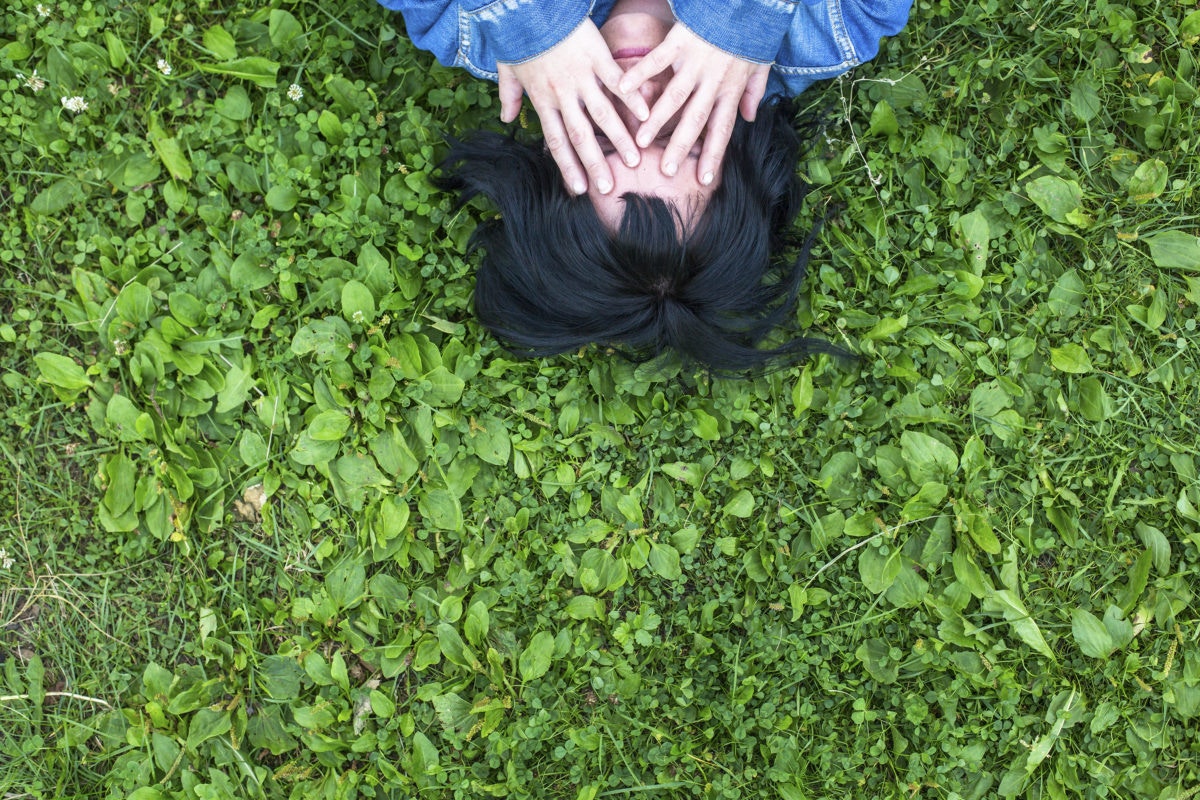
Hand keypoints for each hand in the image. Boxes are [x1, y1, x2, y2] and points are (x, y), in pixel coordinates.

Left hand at [497, 21, 649, 194]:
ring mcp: (581, 77)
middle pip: (581, 135)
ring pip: (602, 113)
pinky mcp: (596, 57)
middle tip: (609, 187)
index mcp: (543, 100)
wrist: (529, 7)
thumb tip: (505, 117)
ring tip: (635, 158)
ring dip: (619, 138)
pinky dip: (632, 98)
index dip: (568, 166)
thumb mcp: (507, 69)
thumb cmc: (518, 37)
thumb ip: (509, 95)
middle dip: (595, 164)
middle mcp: (563, 94)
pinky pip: (616, 82)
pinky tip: (646, 115)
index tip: (580, 188)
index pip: (556, 141)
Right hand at [618, 25, 769, 184]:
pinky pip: (657, 60)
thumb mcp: (761, 64)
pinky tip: (623, 88)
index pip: (722, 129)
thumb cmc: (750, 32)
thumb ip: (754, 92)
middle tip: (666, 171)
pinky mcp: (680, 42)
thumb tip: (749, 118)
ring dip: (657, 120)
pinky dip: (640, 74)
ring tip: (641, 141)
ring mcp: (695, 62)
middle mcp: (712, 81)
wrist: (744, 0)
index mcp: (731, 89)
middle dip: (681, 147)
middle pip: (695, 120)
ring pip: (675, 97)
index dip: (714, 155)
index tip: (704, 179)